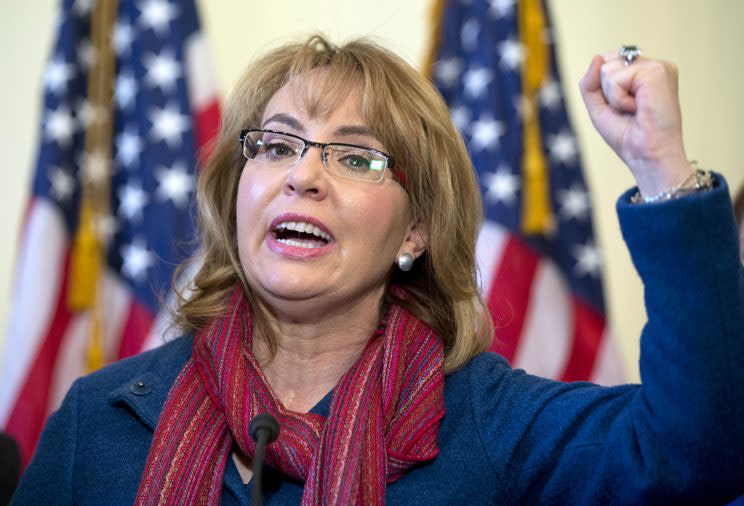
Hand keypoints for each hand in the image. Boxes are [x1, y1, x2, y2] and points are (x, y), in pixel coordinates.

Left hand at [579, 51, 693, 197]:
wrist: (647, 155)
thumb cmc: (628, 136)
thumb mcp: (600, 107)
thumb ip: (591, 83)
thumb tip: (597, 58)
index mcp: (645, 72)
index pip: (607, 63)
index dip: (605, 90)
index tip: (625, 108)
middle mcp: (653, 66)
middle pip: (605, 63)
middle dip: (607, 93)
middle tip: (629, 110)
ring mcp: (657, 66)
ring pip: (607, 70)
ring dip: (613, 97)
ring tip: (634, 110)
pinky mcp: (656, 71)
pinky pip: (615, 78)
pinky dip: (618, 99)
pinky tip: (638, 108)